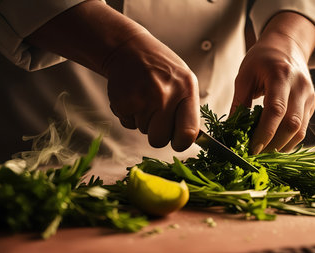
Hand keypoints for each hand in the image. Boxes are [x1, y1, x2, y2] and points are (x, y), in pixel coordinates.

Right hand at [26, 1, 199, 151]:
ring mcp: (144, 99)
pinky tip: (133, 97)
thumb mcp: (183, 81)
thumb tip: (189, 138)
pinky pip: (128, 124)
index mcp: (186, 90)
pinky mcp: (124, 102)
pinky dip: (128, 115)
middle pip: (160, 139)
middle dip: (157, 134)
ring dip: (143, 120)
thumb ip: (187, 109)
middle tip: (156, 116)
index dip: (182, 142)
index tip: (178, 141)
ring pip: (143, 131)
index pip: (188, 132)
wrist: (129, 49)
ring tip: (144, 98)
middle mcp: (166, 96)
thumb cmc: (160, 68)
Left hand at [230, 12, 314, 153]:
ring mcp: (309, 97)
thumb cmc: (262, 58)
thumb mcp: (245, 75)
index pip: (276, 110)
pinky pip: (302, 129)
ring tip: (264, 154)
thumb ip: (240, 102)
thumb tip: (232, 130)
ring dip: (282, 146)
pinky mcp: (311, 105)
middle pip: (291, 125)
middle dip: (273, 145)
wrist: (287, 45)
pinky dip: (288, 141)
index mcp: (281, 75)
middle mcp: (300, 87)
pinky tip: (274, 146)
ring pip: (300, 131)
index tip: (251, 148)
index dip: (265, 133)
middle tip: (255, 156)